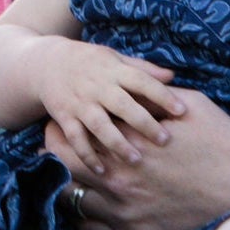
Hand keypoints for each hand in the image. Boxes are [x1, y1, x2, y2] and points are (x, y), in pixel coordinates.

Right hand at [26, 37, 183, 171]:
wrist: (47, 64)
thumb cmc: (90, 63)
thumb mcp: (115, 59)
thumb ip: (143, 69)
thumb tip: (173, 76)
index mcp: (113, 71)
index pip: (141, 81)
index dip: (162, 95)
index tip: (182, 110)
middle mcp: (97, 87)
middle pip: (122, 105)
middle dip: (143, 123)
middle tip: (164, 140)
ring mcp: (79, 103)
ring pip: (99, 125)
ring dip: (117, 143)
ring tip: (136, 159)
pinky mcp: (64, 116)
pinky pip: (75, 138)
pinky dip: (86, 155)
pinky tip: (101, 170)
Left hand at [51, 89, 229, 229]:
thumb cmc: (228, 146)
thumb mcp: (193, 106)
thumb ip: (153, 97)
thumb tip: (130, 88)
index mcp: (131, 142)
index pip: (76, 129)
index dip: (63, 122)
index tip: (62, 118)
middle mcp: (122, 179)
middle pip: (62, 164)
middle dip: (54, 151)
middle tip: (53, 145)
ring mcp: (127, 213)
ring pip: (70, 200)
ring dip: (64, 185)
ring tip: (65, 175)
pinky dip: (82, 218)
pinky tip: (85, 207)